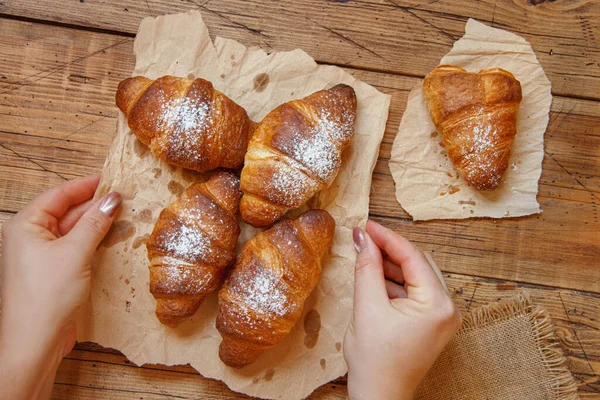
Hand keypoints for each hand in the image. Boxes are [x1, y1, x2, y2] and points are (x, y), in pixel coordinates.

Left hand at [0, 175, 121, 399]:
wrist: (35, 343)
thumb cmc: (46, 297)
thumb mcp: (75, 253)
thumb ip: (95, 223)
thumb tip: (112, 199)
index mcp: (26, 225)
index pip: (58, 195)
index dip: (86, 186)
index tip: (113, 180)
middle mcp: (31, 237)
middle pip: (67, 212)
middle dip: (95, 206)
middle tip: (126, 200)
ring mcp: (42, 256)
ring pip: (74, 231)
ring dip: (97, 225)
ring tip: (125, 218)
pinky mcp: (54, 272)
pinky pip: (76, 249)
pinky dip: (94, 243)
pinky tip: (114, 241)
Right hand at [343, 221, 461, 399]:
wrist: (380, 397)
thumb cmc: (376, 361)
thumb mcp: (367, 308)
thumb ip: (367, 268)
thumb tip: (363, 239)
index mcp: (438, 304)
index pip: (413, 257)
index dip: (387, 238)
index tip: (366, 226)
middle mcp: (447, 308)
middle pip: (417, 264)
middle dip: (389, 250)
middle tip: (364, 238)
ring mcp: (441, 316)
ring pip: (415, 277)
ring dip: (390, 266)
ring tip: (365, 256)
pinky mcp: (431, 323)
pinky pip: (414, 292)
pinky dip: (394, 283)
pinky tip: (374, 277)